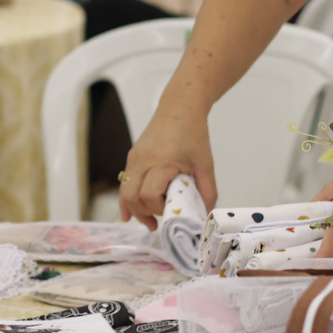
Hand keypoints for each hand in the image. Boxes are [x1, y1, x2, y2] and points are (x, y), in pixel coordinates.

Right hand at [118, 114, 216, 229]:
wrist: (179, 108)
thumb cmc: (193, 134)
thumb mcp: (205, 164)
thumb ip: (207, 191)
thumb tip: (205, 214)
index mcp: (161, 162)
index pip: (150, 194)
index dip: (159, 208)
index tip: (173, 210)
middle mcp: (142, 161)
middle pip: (131, 196)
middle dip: (143, 214)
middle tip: (157, 225)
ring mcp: (134, 159)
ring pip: (125, 191)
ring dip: (134, 209)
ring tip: (148, 222)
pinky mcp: (132, 157)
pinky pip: (125, 182)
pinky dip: (127, 199)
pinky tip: (129, 214)